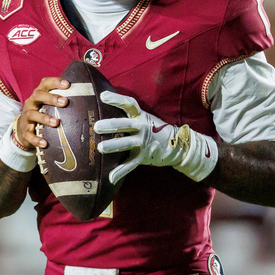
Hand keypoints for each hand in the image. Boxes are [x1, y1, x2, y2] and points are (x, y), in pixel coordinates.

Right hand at [15, 76, 71, 150]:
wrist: (24, 129)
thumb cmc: (43, 114)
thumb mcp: (49, 105)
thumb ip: (64, 100)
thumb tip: (91, 97)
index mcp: (39, 94)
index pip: (45, 83)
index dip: (55, 82)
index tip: (68, 84)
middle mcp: (31, 103)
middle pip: (38, 95)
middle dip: (51, 98)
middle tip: (65, 102)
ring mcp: (26, 117)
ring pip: (32, 114)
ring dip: (44, 118)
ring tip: (56, 122)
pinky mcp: (24, 131)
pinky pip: (28, 135)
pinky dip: (36, 139)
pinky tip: (45, 143)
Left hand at [93, 91, 217, 183]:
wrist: (177, 145)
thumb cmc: (153, 128)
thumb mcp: (144, 118)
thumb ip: (128, 116)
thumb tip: (104, 105)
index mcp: (140, 116)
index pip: (129, 104)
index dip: (116, 99)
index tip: (103, 96)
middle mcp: (142, 127)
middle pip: (125, 124)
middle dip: (111, 125)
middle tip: (97, 127)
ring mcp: (143, 142)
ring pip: (126, 143)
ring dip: (113, 146)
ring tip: (100, 148)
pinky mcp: (143, 156)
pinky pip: (130, 164)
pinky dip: (120, 172)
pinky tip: (111, 178)